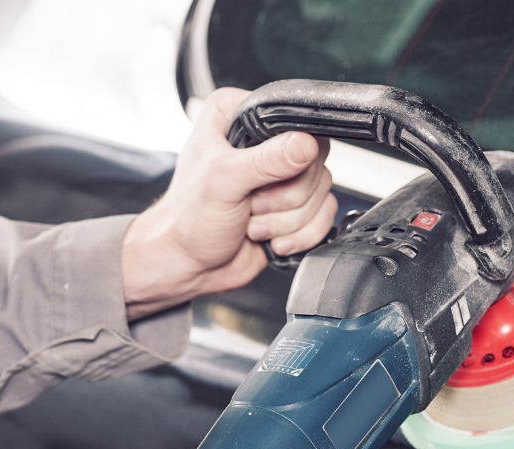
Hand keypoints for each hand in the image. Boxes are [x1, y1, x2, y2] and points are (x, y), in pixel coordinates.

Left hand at [120, 87, 336, 319]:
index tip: (260, 176)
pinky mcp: (293, 206)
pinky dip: (301, 234)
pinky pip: (325, 213)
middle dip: (285, 197)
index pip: (290, 119)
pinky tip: (272, 239)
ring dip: (289, 220)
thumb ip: (266, 161)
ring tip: (254, 225)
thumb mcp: (223, 182)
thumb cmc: (188, 221)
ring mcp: (281, 175)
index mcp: (237, 117)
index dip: (284, 153)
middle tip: (252, 205)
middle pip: (313, 158)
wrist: (189, 265)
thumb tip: (305, 145)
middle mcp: (262, 142)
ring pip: (321, 189)